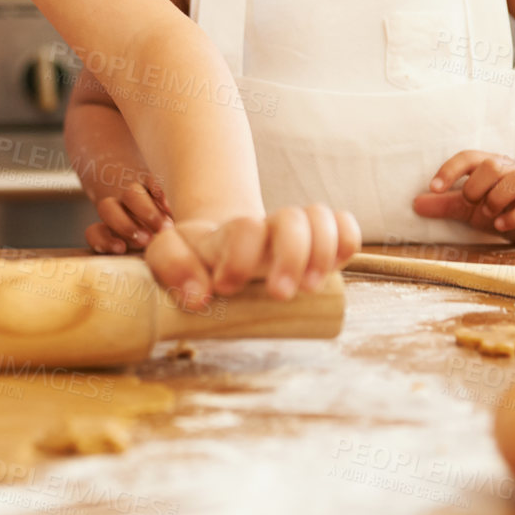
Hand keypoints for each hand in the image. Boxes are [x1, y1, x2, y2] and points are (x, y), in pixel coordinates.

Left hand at [83, 176, 173, 254]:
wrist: (129, 184)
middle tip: (147, 241)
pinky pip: (149, 181)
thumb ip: (131, 252)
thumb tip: (145, 263)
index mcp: (106, 227)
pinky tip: (167, 209)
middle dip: (127, 226)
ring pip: (131, 194)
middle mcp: (113, 206)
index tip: (121, 249)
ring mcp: (128, 189)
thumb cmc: (135, 229)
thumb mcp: (127, 243)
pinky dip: (158, 194)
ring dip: (147, 212)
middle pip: (107, 208)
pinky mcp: (145, 177)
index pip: (94, 233)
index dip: (104, 241)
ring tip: (165, 228)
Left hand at [142, 204, 361, 309]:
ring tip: (310, 289)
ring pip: (321, 218)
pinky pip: (345, 227)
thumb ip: (171, 265)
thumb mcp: (166, 254)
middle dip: (291, 256)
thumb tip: (199, 296)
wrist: (216, 248)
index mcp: (233, 231)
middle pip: (292, 219)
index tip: (224, 287)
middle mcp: (268, 227)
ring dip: (322, 252)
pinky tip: (338, 264)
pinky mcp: (319, 245)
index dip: (240, 259)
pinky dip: (348, 240)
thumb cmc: (193, 256)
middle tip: (278, 294)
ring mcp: (296, 233)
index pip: (247, 228)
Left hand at [411, 151, 514, 244]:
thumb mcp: (470, 208)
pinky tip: (501, 225)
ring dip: (495, 199)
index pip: (469, 157)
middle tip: (470, 204)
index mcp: (491, 166)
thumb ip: (445, 205)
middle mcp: (512, 171)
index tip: (433, 188)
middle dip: (474, 187)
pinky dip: (514, 216)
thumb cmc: (502, 208)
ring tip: (488, 215)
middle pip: (492, 165)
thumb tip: (415, 204)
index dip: (450, 170)